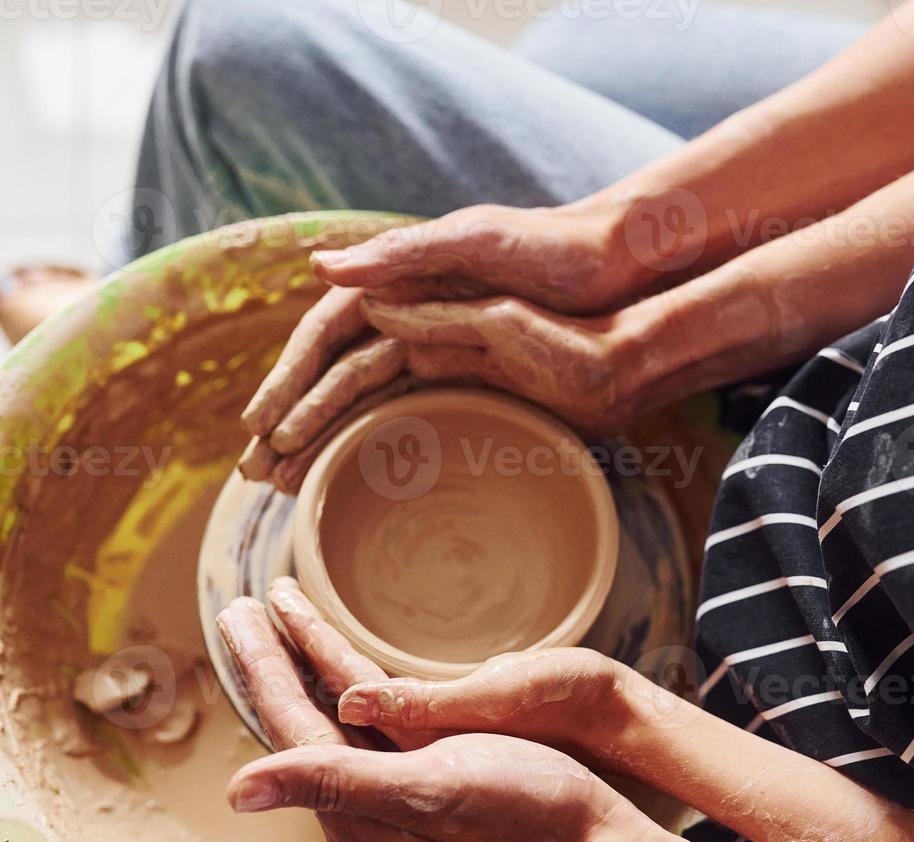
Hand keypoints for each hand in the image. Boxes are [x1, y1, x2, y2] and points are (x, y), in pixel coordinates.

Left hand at [216, 578, 654, 841]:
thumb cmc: (522, 815)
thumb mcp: (427, 791)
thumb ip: (334, 781)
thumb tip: (237, 790)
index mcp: (355, 802)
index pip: (289, 721)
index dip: (262, 664)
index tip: (238, 612)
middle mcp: (367, 798)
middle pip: (303, 717)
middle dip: (273, 660)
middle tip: (244, 609)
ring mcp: (402, 787)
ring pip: (337, 716)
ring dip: (309, 666)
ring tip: (287, 624)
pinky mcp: (437, 776)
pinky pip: (376, 722)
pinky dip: (353, 686)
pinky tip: (351, 676)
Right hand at [238, 200, 660, 491]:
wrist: (618, 272)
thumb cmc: (550, 248)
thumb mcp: (477, 242)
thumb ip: (402, 255)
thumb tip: (319, 267)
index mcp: (399, 279)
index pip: (325, 335)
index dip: (289, 379)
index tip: (260, 426)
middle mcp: (409, 313)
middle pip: (334, 374)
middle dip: (290, 421)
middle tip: (256, 476)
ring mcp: (437, 346)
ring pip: (364, 400)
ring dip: (322, 440)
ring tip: (286, 488)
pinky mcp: (470, 373)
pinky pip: (408, 414)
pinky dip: (374, 443)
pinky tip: (353, 476)